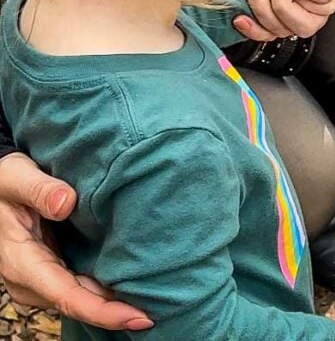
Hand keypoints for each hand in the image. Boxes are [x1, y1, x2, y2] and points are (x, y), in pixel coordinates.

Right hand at [0, 154, 151, 330]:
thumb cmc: (5, 181)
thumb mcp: (16, 178)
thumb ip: (39, 189)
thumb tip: (66, 203)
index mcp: (22, 263)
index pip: (67, 296)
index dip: (103, 311)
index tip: (138, 317)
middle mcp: (31, 279)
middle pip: (79, 302)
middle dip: (116, 311)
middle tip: (158, 310)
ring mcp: (41, 277)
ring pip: (81, 296)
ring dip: (112, 300)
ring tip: (152, 296)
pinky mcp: (50, 269)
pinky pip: (79, 284)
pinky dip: (104, 286)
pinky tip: (132, 278)